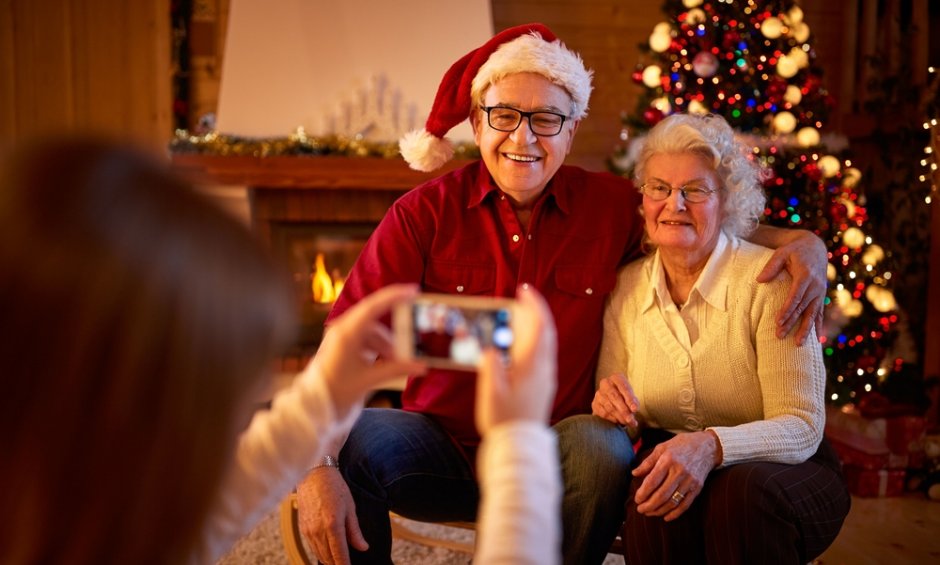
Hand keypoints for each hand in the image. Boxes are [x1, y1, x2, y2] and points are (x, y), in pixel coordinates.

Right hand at [296, 468, 367, 564]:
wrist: (313, 474)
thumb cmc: (335, 487)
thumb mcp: (350, 507)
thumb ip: (355, 531)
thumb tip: (363, 547)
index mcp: (333, 525)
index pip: (340, 555)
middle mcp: (318, 531)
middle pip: (329, 558)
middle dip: (338, 564)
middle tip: (347, 564)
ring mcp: (308, 531)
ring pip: (319, 554)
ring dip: (330, 560)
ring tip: (340, 561)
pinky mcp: (302, 528)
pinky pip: (312, 547)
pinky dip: (321, 552)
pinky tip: (329, 552)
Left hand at [311, 284, 426, 419]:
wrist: (313, 406)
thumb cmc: (335, 391)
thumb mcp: (368, 379)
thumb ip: (396, 370)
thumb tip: (422, 366)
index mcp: (346, 333)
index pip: (373, 306)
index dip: (395, 296)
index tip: (414, 291)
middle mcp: (343, 329)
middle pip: (375, 319)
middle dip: (394, 331)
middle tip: (412, 339)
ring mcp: (342, 336)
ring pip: (373, 331)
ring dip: (387, 344)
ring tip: (398, 362)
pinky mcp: (343, 345)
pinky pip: (366, 339)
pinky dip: (378, 348)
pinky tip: (385, 362)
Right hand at [475, 285, 556, 432]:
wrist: (520, 446)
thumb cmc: (504, 420)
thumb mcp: (491, 391)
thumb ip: (491, 365)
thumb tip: (491, 347)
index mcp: (532, 365)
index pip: (540, 326)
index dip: (534, 305)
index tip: (524, 290)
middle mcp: (544, 369)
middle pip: (545, 332)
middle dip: (534, 312)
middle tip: (519, 300)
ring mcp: (546, 378)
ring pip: (545, 344)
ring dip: (533, 327)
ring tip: (516, 319)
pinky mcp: (543, 386)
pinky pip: (541, 355)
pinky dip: (532, 342)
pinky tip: (518, 345)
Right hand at [592, 374, 638, 426]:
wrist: (614, 400)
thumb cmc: (626, 397)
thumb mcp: (631, 396)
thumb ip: (633, 401)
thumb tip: (634, 409)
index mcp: (616, 378)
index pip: (623, 387)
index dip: (629, 399)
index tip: (635, 409)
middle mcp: (605, 383)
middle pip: (614, 397)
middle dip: (624, 410)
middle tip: (631, 420)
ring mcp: (598, 394)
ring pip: (609, 406)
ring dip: (619, 416)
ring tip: (628, 422)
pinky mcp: (595, 404)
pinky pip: (603, 413)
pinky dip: (612, 419)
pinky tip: (619, 421)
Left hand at [632, 431, 719, 520]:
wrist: (707, 446)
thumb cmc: (681, 445)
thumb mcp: (662, 447)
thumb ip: (648, 462)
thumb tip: (634, 473)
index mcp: (668, 460)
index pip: (652, 481)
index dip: (643, 493)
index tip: (636, 499)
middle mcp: (679, 472)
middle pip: (662, 495)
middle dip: (649, 505)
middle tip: (640, 510)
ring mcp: (690, 481)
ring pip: (672, 502)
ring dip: (659, 510)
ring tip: (649, 513)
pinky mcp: (697, 488)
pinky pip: (685, 504)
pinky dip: (675, 513)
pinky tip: (666, 517)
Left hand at [756, 231, 826, 344]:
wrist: (815, 247)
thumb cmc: (794, 251)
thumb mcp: (782, 253)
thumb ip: (771, 266)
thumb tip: (759, 280)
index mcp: (805, 276)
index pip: (795, 296)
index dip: (787, 310)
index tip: (778, 322)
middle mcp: (815, 286)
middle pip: (802, 308)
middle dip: (791, 323)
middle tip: (779, 336)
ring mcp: (819, 292)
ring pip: (812, 314)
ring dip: (805, 329)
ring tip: (798, 344)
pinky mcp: (821, 295)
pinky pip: (820, 312)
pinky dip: (818, 325)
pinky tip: (816, 338)